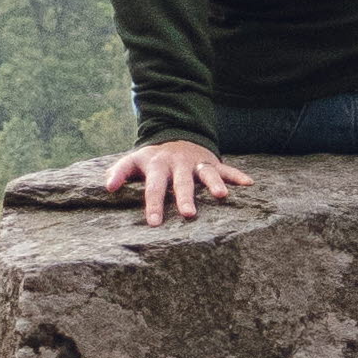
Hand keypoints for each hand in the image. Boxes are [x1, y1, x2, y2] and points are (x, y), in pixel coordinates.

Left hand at [105, 136, 249, 226]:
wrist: (176, 134)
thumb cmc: (152, 159)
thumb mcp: (133, 161)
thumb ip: (119, 172)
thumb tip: (108, 187)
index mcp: (157, 165)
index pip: (154, 187)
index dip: (154, 204)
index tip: (155, 223)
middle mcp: (178, 163)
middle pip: (181, 182)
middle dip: (185, 197)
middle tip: (188, 214)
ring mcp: (196, 162)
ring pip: (206, 173)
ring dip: (214, 184)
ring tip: (221, 196)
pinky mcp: (212, 162)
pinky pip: (226, 168)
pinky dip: (237, 175)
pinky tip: (248, 184)